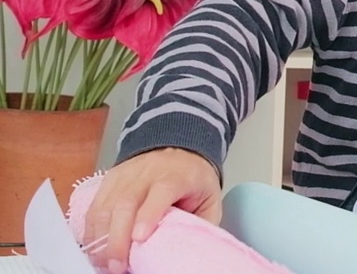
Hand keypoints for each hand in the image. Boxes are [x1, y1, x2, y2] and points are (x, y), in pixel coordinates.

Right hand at [84, 148, 221, 272]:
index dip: (148, 215)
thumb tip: (191, 250)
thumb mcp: (210, 199)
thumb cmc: (194, 179)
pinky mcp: (109, 180)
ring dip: (100, 237)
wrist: (179, 150)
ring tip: (103, 261)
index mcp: (176, 176)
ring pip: (105, 205)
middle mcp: (148, 173)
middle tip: (117, 265)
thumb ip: (201, 223)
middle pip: (126, 202)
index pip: (161, 192)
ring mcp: (125, 175)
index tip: (140, 238)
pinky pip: (95, 206)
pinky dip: (91, 229)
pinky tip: (94, 247)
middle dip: (118, 238)